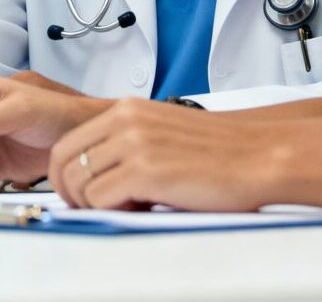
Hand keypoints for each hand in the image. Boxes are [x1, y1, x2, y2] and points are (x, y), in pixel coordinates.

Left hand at [49, 98, 280, 210]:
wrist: (258, 155)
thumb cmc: (218, 152)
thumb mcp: (161, 131)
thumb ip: (126, 142)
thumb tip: (96, 173)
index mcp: (127, 109)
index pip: (68, 141)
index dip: (63, 175)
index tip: (77, 194)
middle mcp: (125, 120)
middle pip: (63, 161)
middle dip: (68, 193)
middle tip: (88, 210)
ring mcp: (133, 143)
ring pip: (78, 183)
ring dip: (94, 205)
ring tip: (126, 207)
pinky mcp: (144, 170)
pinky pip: (99, 199)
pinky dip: (111, 212)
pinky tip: (139, 208)